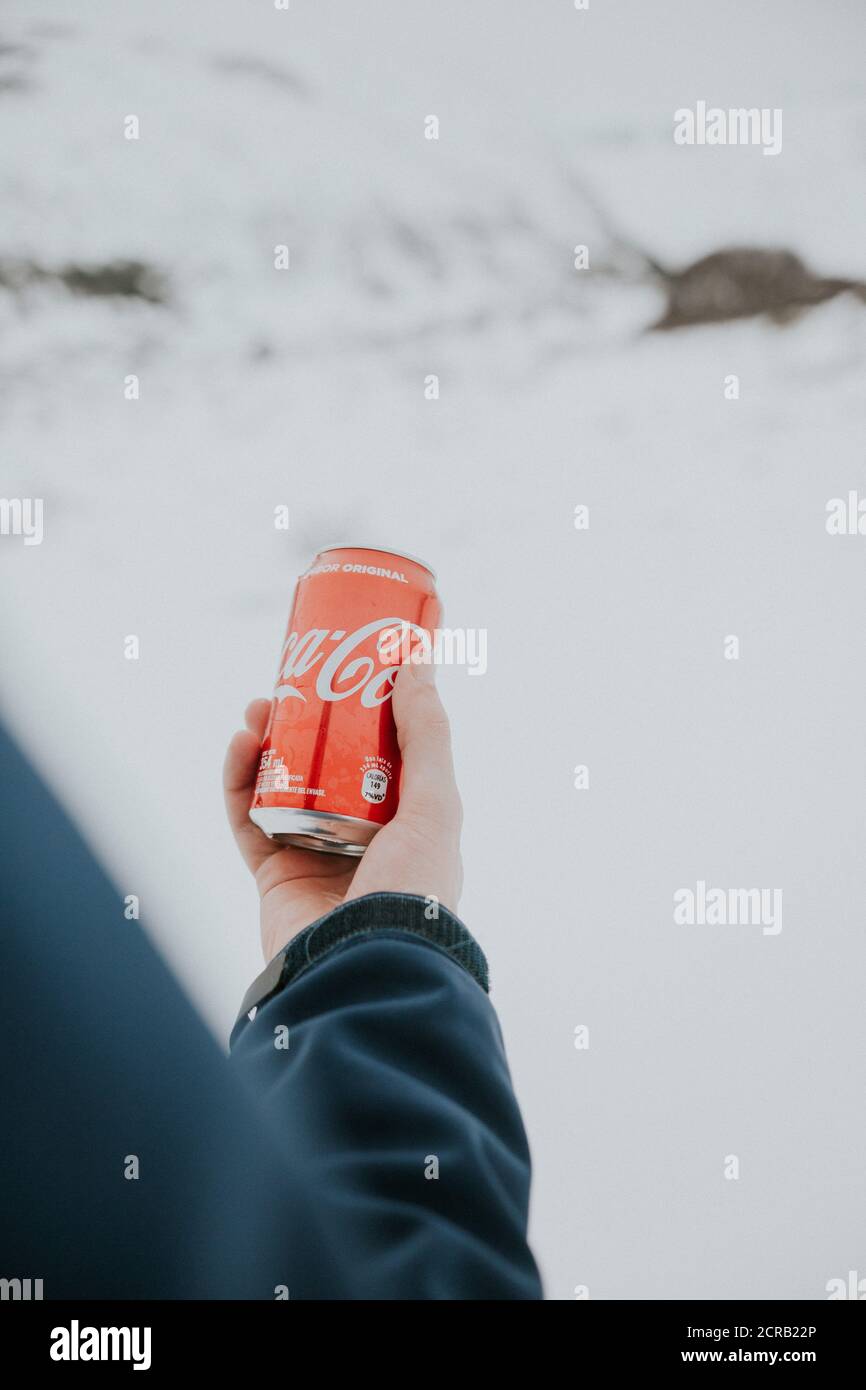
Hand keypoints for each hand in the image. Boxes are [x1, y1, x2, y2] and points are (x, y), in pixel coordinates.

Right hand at [223, 660, 462, 962]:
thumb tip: (416, 661)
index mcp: (407, 825)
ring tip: (260, 704)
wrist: (365, 968)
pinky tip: (240, 744)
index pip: (383, 755)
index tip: (346, 668)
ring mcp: (314, 856)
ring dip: (267, 742)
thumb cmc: (414, 890)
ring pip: (282, 785)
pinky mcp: (272, 875)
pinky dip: (238, 780)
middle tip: (293, 680)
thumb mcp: (436, 804)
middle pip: (327, 764)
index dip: (363, 712)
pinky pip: (246, 818)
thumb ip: (426, 735)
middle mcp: (361, 839)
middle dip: (306, 721)